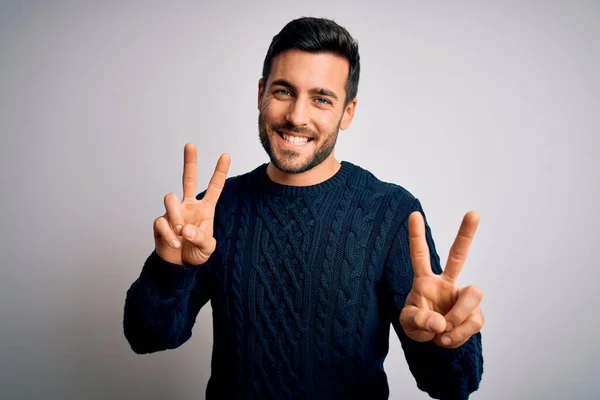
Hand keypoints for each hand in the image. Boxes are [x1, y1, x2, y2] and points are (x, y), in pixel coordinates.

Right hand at [153, 143, 229, 265]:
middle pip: (188, 178)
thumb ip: (200, 238)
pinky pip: (162, 222)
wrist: (178, 267)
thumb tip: (185, 228)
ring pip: (170, 198)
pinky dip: (169, 235)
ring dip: (176, 216)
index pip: (214, 187)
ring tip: (181, 233)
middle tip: (191, 144)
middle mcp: (189, 206)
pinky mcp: (160, 222)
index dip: (220, 172)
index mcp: (205, 209)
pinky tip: (175, 244)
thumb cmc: (196, 253)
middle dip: (189, 161)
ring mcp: (173, 212)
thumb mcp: (207, 248)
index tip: (226, 155)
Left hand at [399, 211, 483, 348]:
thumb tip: (440, 323)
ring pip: (473, 294)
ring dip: (457, 317)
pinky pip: (474, 321)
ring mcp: (462, 296)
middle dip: (466, 234)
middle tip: (473, 213)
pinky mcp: (475, 313)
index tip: (413, 214)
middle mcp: (446, 283)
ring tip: (442, 331)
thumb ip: (419, 321)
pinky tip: (447, 338)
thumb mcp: (409, 323)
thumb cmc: (419, 324)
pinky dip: (459, 335)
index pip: (420, 256)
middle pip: (458, 255)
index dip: (416, 236)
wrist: (435, 341)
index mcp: (425, 281)